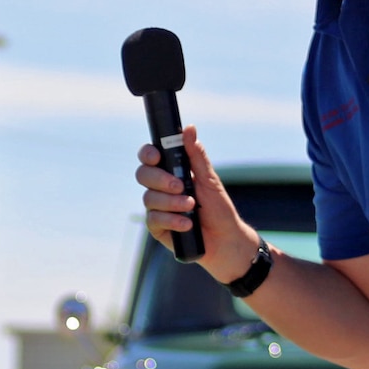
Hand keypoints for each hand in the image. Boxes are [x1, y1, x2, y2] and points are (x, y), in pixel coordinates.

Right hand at [134, 125, 259, 282]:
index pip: (150, 157)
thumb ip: (196, 156)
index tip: (157, 156)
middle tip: (180, 186)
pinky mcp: (157, 227)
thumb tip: (189, 128)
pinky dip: (172, 220)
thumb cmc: (219, 209)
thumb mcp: (209, 179)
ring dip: (171, 202)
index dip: (148, 154)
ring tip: (191, 207)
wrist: (225, 240)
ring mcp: (157, 208)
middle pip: (143, 175)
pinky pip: (153, 219)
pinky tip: (187, 224)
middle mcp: (160, 188)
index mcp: (171, 172)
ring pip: (149, 198)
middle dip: (160, 179)